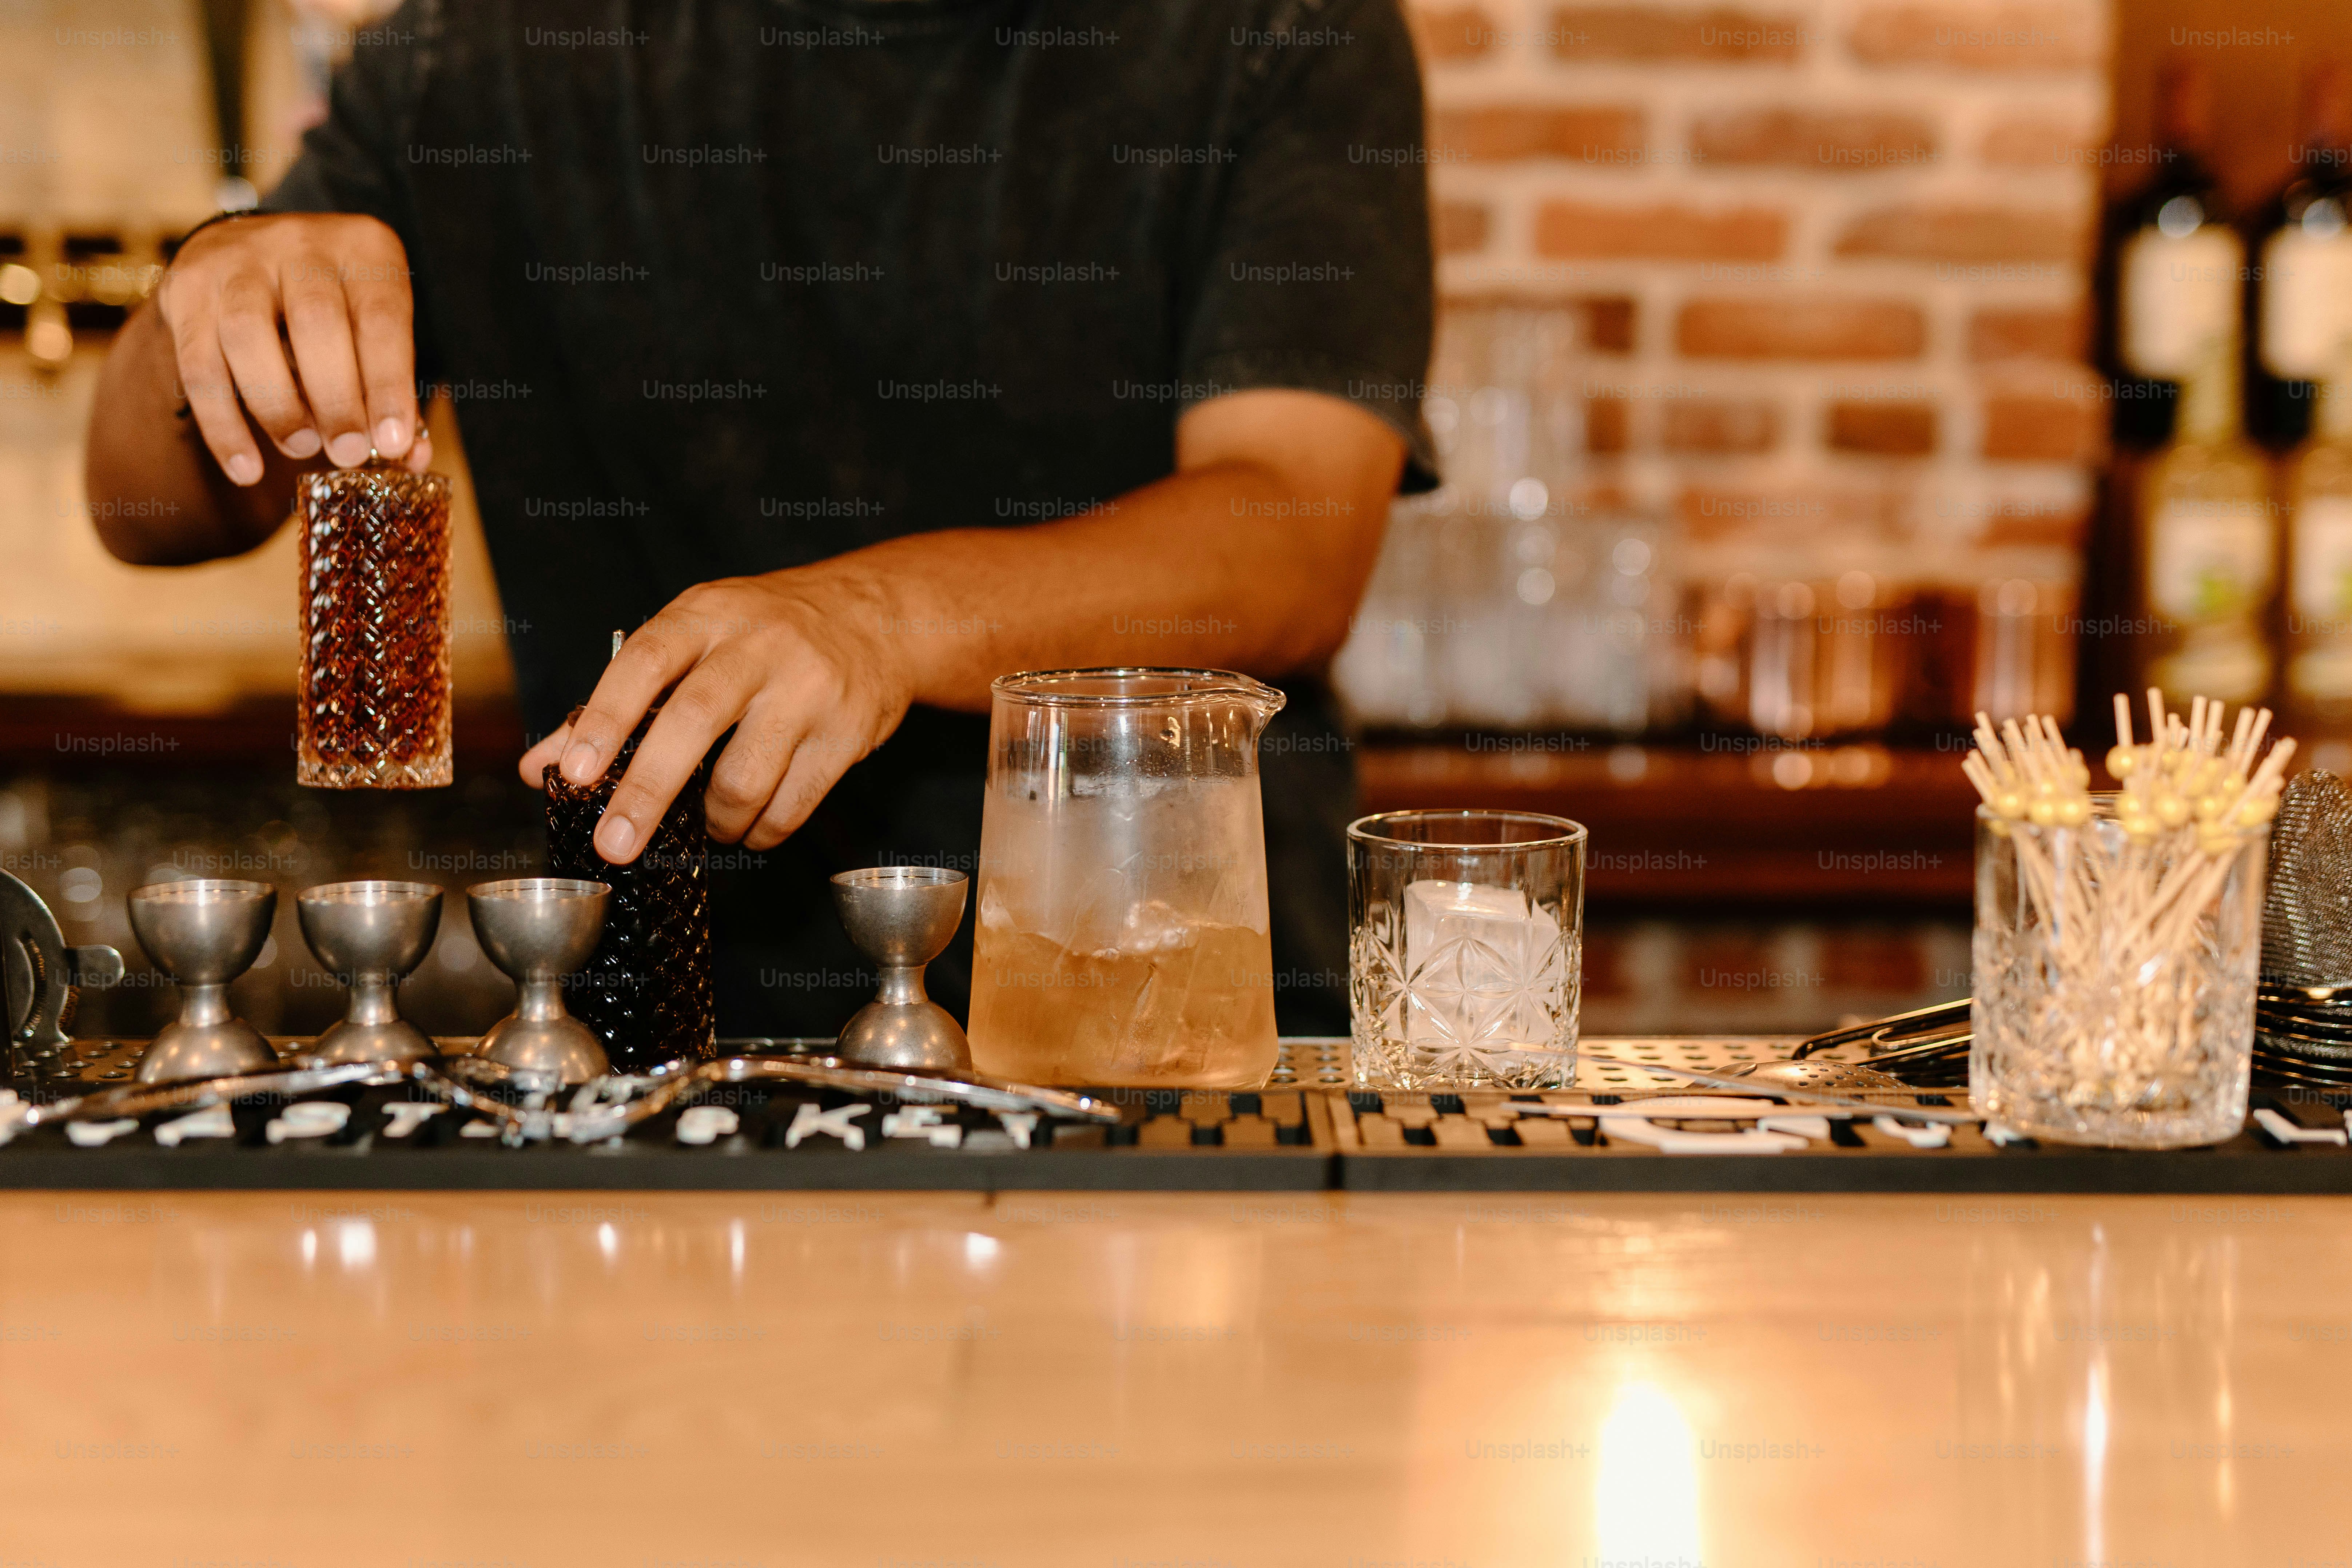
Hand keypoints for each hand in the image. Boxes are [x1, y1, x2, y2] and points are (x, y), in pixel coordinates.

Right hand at [156, 212, 429, 484]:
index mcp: (363, 249)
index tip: (391, 443)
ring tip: (300, 448)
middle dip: (334, 397)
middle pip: (316, 322)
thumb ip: (391, 391)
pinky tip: (246, 468)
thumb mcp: (371, 331)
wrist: (247, 257)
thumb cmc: (333, 307)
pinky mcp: (187, 288)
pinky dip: (223, 424)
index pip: (380, 318)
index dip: (387, 385)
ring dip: (276, 405)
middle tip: (345, 453)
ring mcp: (237, 261)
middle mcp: (300, 244)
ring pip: (248, 335)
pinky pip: (198, 364)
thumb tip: (409, 460)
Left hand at [517, 566, 914, 862]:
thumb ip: (616, 703)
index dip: (604, 719)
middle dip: (646, 792)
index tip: (573, 775)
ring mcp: (810, 688)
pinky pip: (793, 805)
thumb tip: (539, 768)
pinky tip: (751, 825)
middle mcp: (760, 645)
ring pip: (745, 777)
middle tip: (614, 844)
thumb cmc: (763, 634)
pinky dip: (760, 831)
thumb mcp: (691, 640)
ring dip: (715, 821)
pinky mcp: (848, 732)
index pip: (646, 662)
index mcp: (708, 615)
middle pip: (694, 722)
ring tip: (709, 826)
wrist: (875, 620)